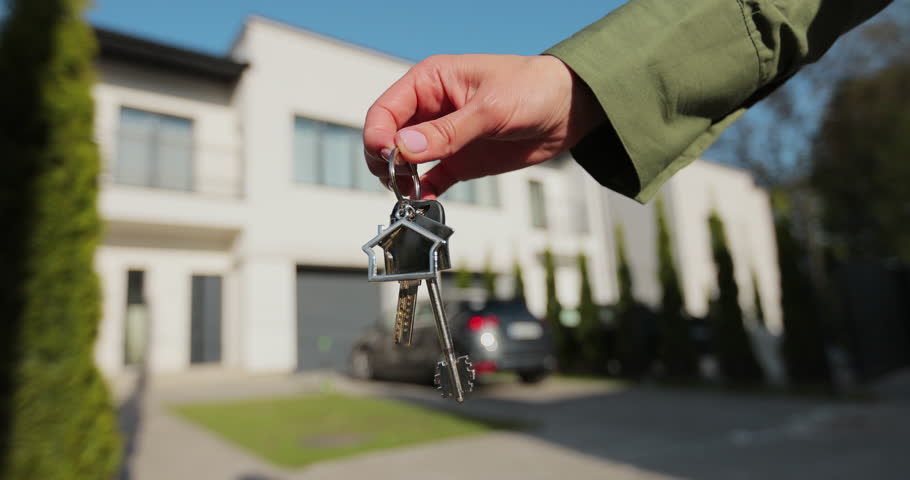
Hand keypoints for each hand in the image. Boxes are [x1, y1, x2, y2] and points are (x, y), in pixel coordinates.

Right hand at [363, 54, 604, 197]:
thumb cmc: (533, 89)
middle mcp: (430, 108)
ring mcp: (443, 136)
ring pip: (403, 160)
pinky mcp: (458, 160)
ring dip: (400, 179)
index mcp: (430, 82)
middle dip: (385, 160)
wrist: (568, 110)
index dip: (378, 134)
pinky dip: (422, 192)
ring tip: (410, 193)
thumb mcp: (491, 109)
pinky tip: (425, 202)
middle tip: (398, 180)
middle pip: (388, 137)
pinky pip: (429, 179)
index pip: (386, 109)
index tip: (386, 157)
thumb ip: (448, 132)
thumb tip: (404, 147)